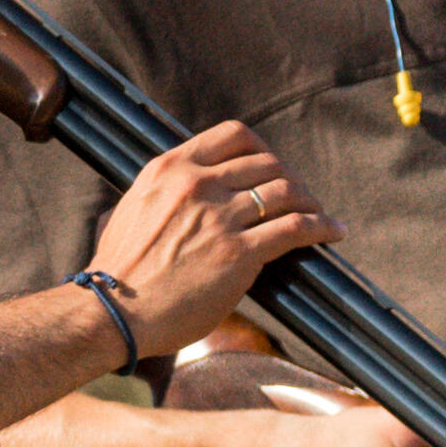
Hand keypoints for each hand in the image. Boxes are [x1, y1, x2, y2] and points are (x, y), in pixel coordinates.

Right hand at [86, 122, 326, 358]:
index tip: (271, 166)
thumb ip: (172, 190)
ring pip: (285, 191)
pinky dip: (321, 226)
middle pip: (266, 162)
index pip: (234, 136)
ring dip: (309, 201)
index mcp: (171, 168)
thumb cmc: (121, 269)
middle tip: (299, 195)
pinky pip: (295, 228)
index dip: (262, 149)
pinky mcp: (239, 254)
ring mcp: (220, 218)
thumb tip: (202, 187)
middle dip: (289, 178)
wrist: (113, 311)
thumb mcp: (138, 206)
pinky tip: (332, 231)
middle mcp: (197, 185)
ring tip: (319, 213)